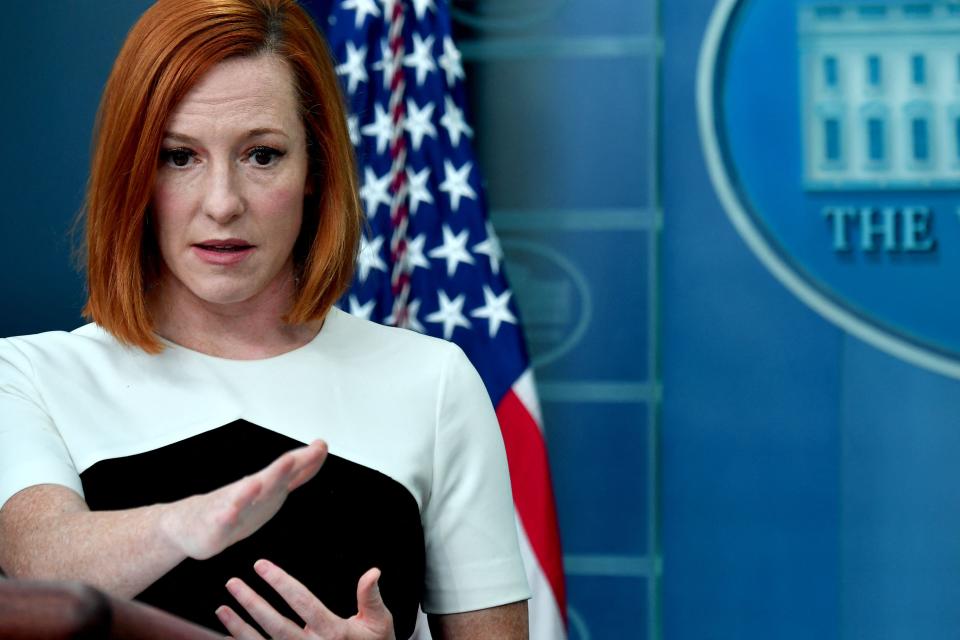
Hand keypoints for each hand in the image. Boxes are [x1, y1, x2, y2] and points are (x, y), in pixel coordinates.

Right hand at [159, 440, 327, 559]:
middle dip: (284, 468)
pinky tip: (231, 511)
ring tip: (260, 480)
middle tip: (296, 457)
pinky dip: (227, 514)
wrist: (192, 526)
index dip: (307, 460)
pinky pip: (222, 520)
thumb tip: (319, 452)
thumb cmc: (236, 506)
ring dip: (252, 489)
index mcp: (268, 487)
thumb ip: (296, 473)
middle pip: (270, 480)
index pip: (291, 471)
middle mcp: (251, 492)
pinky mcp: (215, 526)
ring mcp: (231, 507)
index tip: (321, 445)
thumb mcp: (273, 489)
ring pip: (244, 497)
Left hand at [216, 559, 395, 639]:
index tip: (261, 565)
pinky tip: (226, 634)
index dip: (281, 583)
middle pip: (276, 625)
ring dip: (239, 627)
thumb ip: (371, 597)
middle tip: (232, 582)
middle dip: (252, 603)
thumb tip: (373, 572)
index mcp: (333, 632)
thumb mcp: (379, 622)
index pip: (302, 603)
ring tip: (222, 608)